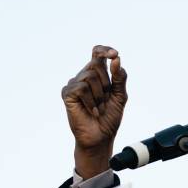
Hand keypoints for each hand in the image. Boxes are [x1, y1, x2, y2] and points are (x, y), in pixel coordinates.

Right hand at [61, 45, 127, 178]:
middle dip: (107, 83)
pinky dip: (91, 101)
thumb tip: (116, 59)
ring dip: (100, 95)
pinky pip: (81, 88)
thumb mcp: (119, 96)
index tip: (114, 54)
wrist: (101, 137)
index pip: (97, 54)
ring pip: (90, 76)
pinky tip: (93, 111)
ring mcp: (74, 84)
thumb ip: (119, 78)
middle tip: (106, 100)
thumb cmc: (110, 117)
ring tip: (99, 107)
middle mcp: (83, 76)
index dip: (104, 50)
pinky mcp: (67, 94)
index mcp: (97, 75)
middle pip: (96, 64)